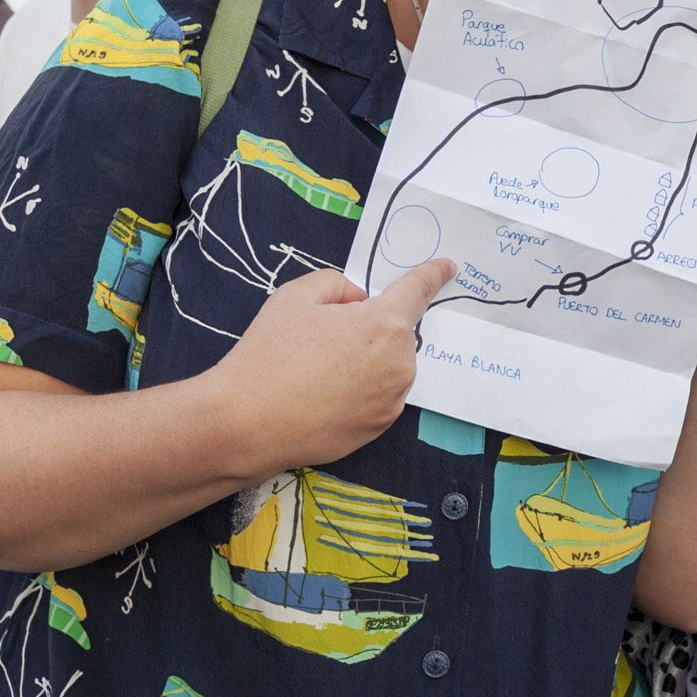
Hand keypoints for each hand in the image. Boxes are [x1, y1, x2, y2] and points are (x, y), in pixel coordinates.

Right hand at [215, 259, 455, 472]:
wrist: (248, 422)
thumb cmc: (270, 353)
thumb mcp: (295, 296)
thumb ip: (336, 284)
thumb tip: (358, 301)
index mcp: (385, 324)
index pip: (418, 291)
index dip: (434, 274)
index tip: (448, 267)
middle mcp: (400, 364)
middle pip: (396, 334)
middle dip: (371, 328)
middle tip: (324, 338)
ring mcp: (392, 400)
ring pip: (389, 367)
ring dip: (368, 361)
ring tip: (317, 371)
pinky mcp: (379, 429)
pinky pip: (379, 396)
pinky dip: (362, 390)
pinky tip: (323, 396)